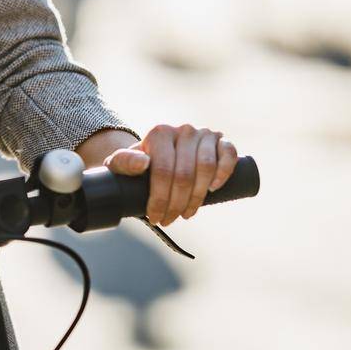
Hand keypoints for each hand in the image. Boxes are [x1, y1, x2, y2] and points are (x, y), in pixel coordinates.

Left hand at [103, 125, 239, 227]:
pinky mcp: (221, 140)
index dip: (160, 199)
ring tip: (187, 213)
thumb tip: (143, 163)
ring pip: (206, 167)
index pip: (163, 171)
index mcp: (159, 133)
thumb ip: (123, 162)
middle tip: (170, 220)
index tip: (155, 218)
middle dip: (177, 204)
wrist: (157, 156)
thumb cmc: (138, 164)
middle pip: (185, 174)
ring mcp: (204, 133)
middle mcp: (183, 130)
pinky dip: (224, 172)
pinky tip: (213, 189)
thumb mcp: (121, 164)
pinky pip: (229, 153)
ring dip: (198, 197)